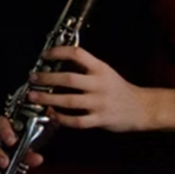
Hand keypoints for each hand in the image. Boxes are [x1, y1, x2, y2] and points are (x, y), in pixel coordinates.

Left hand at [27, 45, 149, 131]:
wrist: (142, 107)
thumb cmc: (120, 89)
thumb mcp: (105, 72)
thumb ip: (86, 68)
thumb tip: (60, 62)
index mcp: (100, 68)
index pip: (77, 54)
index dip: (58, 52)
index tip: (44, 55)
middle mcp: (99, 84)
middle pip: (68, 79)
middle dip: (46, 78)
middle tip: (33, 78)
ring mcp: (99, 103)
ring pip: (69, 101)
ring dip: (48, 99)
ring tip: (34, 97)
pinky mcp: (100, 120)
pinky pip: (77, 121)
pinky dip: (62, 119)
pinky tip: (52, 115)